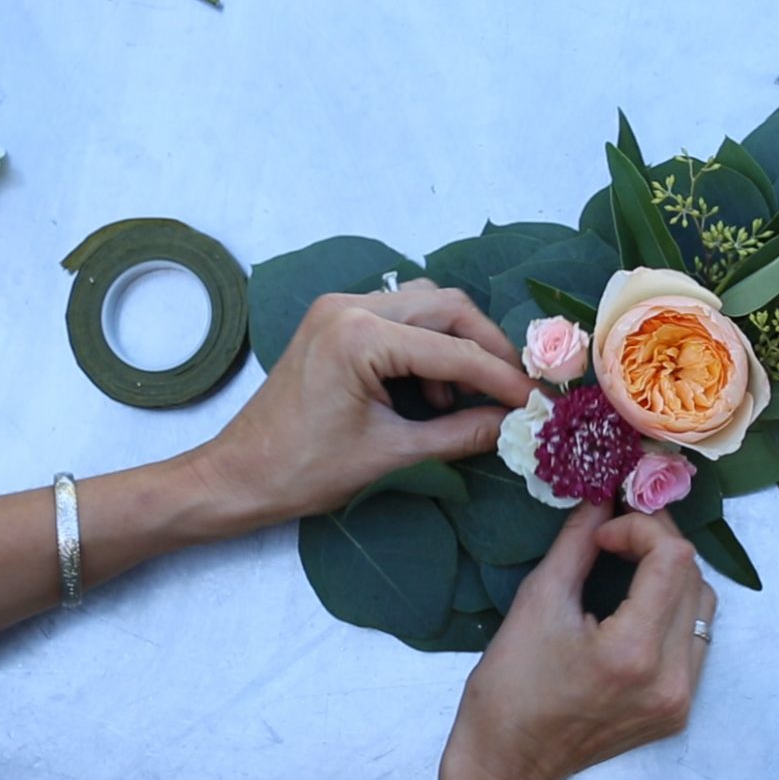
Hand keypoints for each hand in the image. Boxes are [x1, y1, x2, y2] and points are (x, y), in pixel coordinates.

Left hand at [183, 280, 534, 536]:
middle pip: (446, 307)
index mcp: (359, 336)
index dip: (502, 377)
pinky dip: (426, 347)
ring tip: (469, 398)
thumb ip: (460, 434)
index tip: (538, 400)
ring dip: (457, 344)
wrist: (240, 474)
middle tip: (515, 389)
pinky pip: (399, 318)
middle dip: (487, 348)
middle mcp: (350, 306)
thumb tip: (515, 425)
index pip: (453, 349)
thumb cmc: (305, 471)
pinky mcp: (334, 321)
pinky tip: (433, 394)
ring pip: (425, 305)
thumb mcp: (392, 455)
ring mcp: (339, 308)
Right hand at [438, 505, 716, 779]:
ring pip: (701, 605)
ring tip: (629, 564)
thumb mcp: (538, 599)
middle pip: (693, 577)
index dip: (641, 528)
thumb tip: (602, 496)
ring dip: (670, 574)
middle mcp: (670, 678)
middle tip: (616, 534)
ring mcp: (680, 698)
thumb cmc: (511, 683)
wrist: (511, 760)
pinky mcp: (679, 709)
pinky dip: (672, 609)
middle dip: (656, 543)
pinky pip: (693, 638)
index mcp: (633, 651)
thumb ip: (578, 541)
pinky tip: (637, 604)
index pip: (672, 558)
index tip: (602, 534)